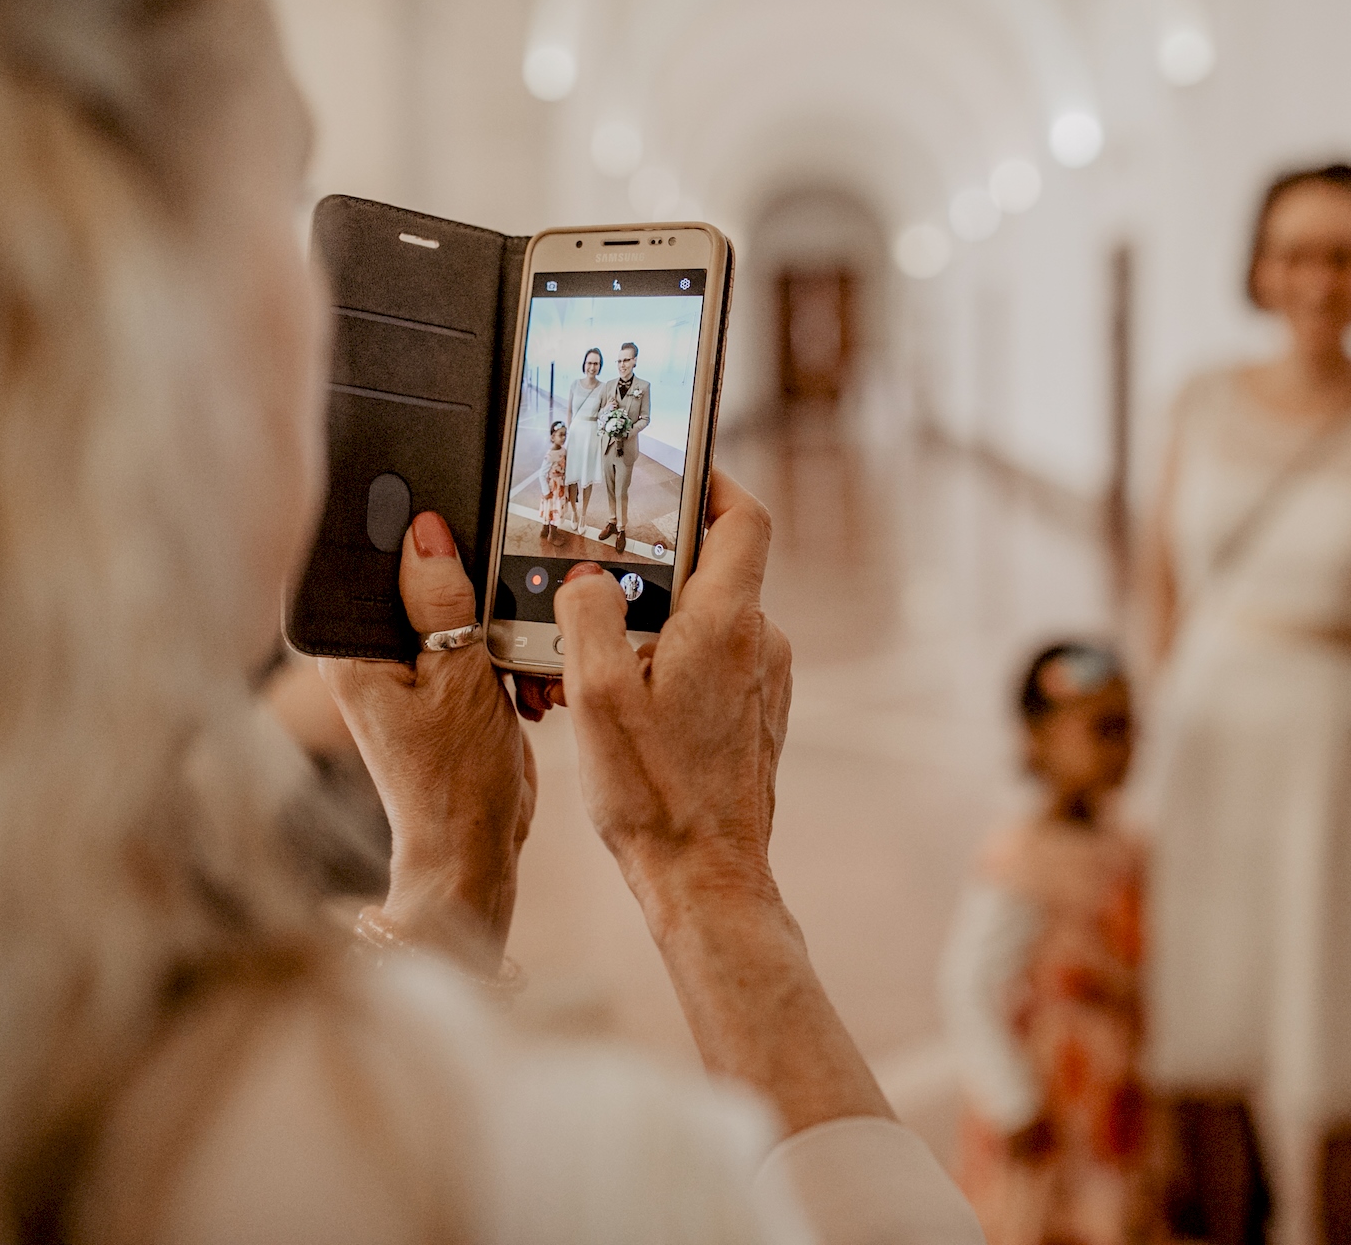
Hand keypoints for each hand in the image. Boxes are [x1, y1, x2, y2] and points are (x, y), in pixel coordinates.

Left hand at [319, 512, 536, 970]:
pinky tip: (523, 680)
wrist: (475, 848)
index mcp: (352, 650)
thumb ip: (441, 602)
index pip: (369, 561)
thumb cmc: (454, 782)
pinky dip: (506, 650)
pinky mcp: (443, 685)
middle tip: (500, 609)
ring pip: (456, 608)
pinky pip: (476, 640)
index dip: (411, 537)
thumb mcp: (457, 681)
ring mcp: (409, 671)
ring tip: (513, 661)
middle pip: (418, 580)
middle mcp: (372, 656)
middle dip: (470, 585)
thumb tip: (426, 531)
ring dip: (498, 623)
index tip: (458, 526)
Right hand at [552, 471, 891, 1133]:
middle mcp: (758, 644)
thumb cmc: (654, 796)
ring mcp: (762, 683)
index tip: (675, 472)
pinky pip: (712, 663)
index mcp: (727, 623)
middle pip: (712, 568)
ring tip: (592, 658)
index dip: (712, 482)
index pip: (742, 518)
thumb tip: (588, 578)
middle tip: (596, 575)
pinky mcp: (755, 717)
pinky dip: (668, 662)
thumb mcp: (596, 696)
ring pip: (706, 620)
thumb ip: (588, 616)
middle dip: (652, 563)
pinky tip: (621, 701)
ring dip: (653, 623)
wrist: (706, 879)